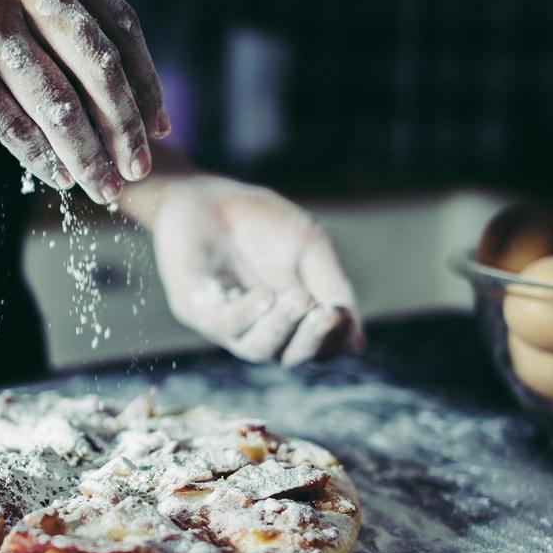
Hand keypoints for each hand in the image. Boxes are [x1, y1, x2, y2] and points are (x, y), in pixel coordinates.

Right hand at [0, 0, 169, 203]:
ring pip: (58, 102)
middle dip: (126, 126)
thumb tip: (105, 72)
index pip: (115, 21)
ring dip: (89, 153)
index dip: (144, 79)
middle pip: (98, 65)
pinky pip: (11, 123)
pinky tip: (59, 177)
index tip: (158, 122)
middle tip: (140, 166)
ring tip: (104, 186)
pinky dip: (42, 156)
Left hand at [153, 177, 364, 366]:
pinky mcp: (195, 310)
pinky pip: (224, 324)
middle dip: (311, 340)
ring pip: (257, 349)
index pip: (317, 348)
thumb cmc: (261, 223)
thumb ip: (332, 289)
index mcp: (291, 319)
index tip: (340, 315)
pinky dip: (248, 314)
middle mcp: (259, 328)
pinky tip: (265, 296)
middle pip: (288, 356)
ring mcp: (226, 322)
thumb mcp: (310, 249)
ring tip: (299, 299)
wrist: (209, 196)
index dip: (332, 340)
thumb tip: (357, 340)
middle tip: (326, 315)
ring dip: (282, 327)